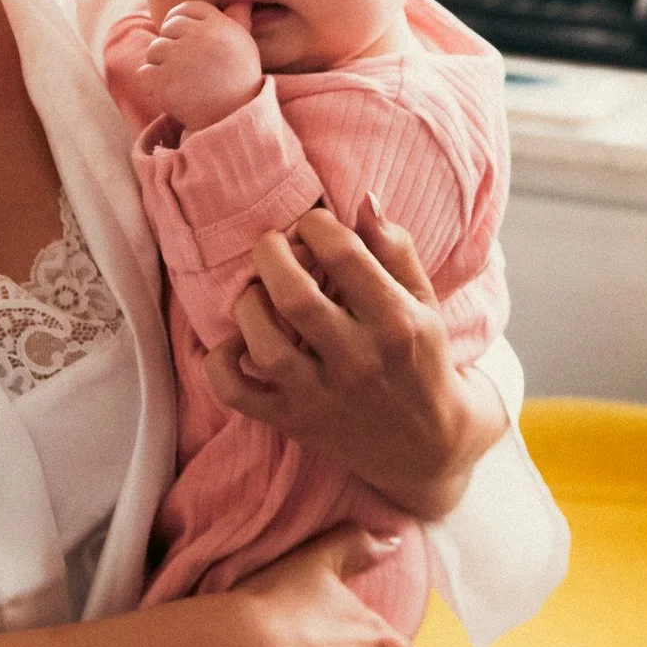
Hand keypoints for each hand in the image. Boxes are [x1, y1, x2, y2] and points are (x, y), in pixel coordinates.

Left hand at [136, 0, 264, 132]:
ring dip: (160, 63)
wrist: (231, 121)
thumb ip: (237, 21)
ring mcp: (180, 59)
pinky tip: (168, 91)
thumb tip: (240, 0)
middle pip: (169, 26)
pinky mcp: (164, 80)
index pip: (188, 8)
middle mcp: (200, 38)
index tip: (177, 32)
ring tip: (177, 79)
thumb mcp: (244, 48)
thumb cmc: (239, 82)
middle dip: (171, 42)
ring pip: (154, 48)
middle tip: (181, 63)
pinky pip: (145, 71)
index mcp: (220, 26)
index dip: (178, 18)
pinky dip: (152, 82)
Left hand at [204, 198, 509, 519]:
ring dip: (248, 306)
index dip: (317, 225)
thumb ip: (395, 250)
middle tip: (271, 243)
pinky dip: (219, 366)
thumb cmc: (421, 359)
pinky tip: (229, 343)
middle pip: (295, 298)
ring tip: (256, 291)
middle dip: (272, 255)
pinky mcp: (294, 421)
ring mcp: (322, 396)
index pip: (345, 257)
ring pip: (264, 345)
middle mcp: (359, 361)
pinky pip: (239, 395)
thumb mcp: (423, 303)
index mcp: (396, 324)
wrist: (427, 446)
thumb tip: (364, 201)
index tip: (311, 223)